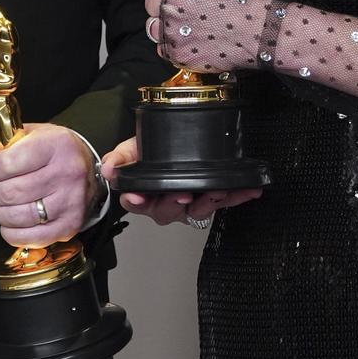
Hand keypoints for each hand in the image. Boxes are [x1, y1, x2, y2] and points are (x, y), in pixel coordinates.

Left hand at [0, 124, 99, 247]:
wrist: (85, 167)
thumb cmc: (46, 151)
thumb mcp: (15, 138)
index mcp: (55, 144)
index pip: (5, 164)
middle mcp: (68, 172)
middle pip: (9, 193)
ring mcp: (71, 201)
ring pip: (16, 216)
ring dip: (0, 212)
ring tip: (7, 202)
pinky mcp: (70, 226)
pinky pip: (26, 238)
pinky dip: (11, 231)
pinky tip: (15, 219)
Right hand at [100, 136, 262, 226]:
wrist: (170, 147)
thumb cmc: (148, 154)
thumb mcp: (132, 150)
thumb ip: (120, 158)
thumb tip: (108, 168)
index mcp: (144, 195)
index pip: (136, 203)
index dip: (136, 202)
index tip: (138, 198)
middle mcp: (166, 204)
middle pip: (167, 211)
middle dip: (174, 203)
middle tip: (181, 193)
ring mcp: (189, 205)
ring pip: (197, 211)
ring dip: (208, 202)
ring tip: (217, 191)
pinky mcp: (211, 200)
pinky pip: (225, 202)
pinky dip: (238, 196)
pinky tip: (249, 191)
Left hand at [138, 0, 268, 72]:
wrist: (261, 31)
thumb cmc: (246, 0)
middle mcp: (170, 6)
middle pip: (149, 1)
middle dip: (163, 0)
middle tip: (182, 3)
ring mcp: (172, 33)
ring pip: (152, 27)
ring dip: (165, 25)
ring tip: (186, 25)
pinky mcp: (179, 55)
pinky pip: (164, 49)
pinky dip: (175, 45)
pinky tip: (193, 40)